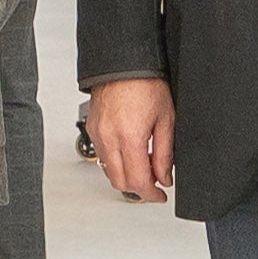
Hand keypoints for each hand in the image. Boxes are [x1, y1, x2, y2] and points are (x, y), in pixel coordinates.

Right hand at [85, 77, 175, 203]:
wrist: (125, 63)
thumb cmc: (146, 84)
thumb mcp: (166, 119)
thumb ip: (165, 153)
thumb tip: (164, 177)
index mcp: (130, 137)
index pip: (138, 181)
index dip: (151, 194)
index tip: (160, 195)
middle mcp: (109, 138)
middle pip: (120, 182)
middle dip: (138, 188)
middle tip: (154, 182)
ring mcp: (97, 133)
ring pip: (108, 171)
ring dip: (126, 175)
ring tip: (143, 166)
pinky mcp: (91, 128)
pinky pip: (101, 155)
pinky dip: (115, 162)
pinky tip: (128, 153)